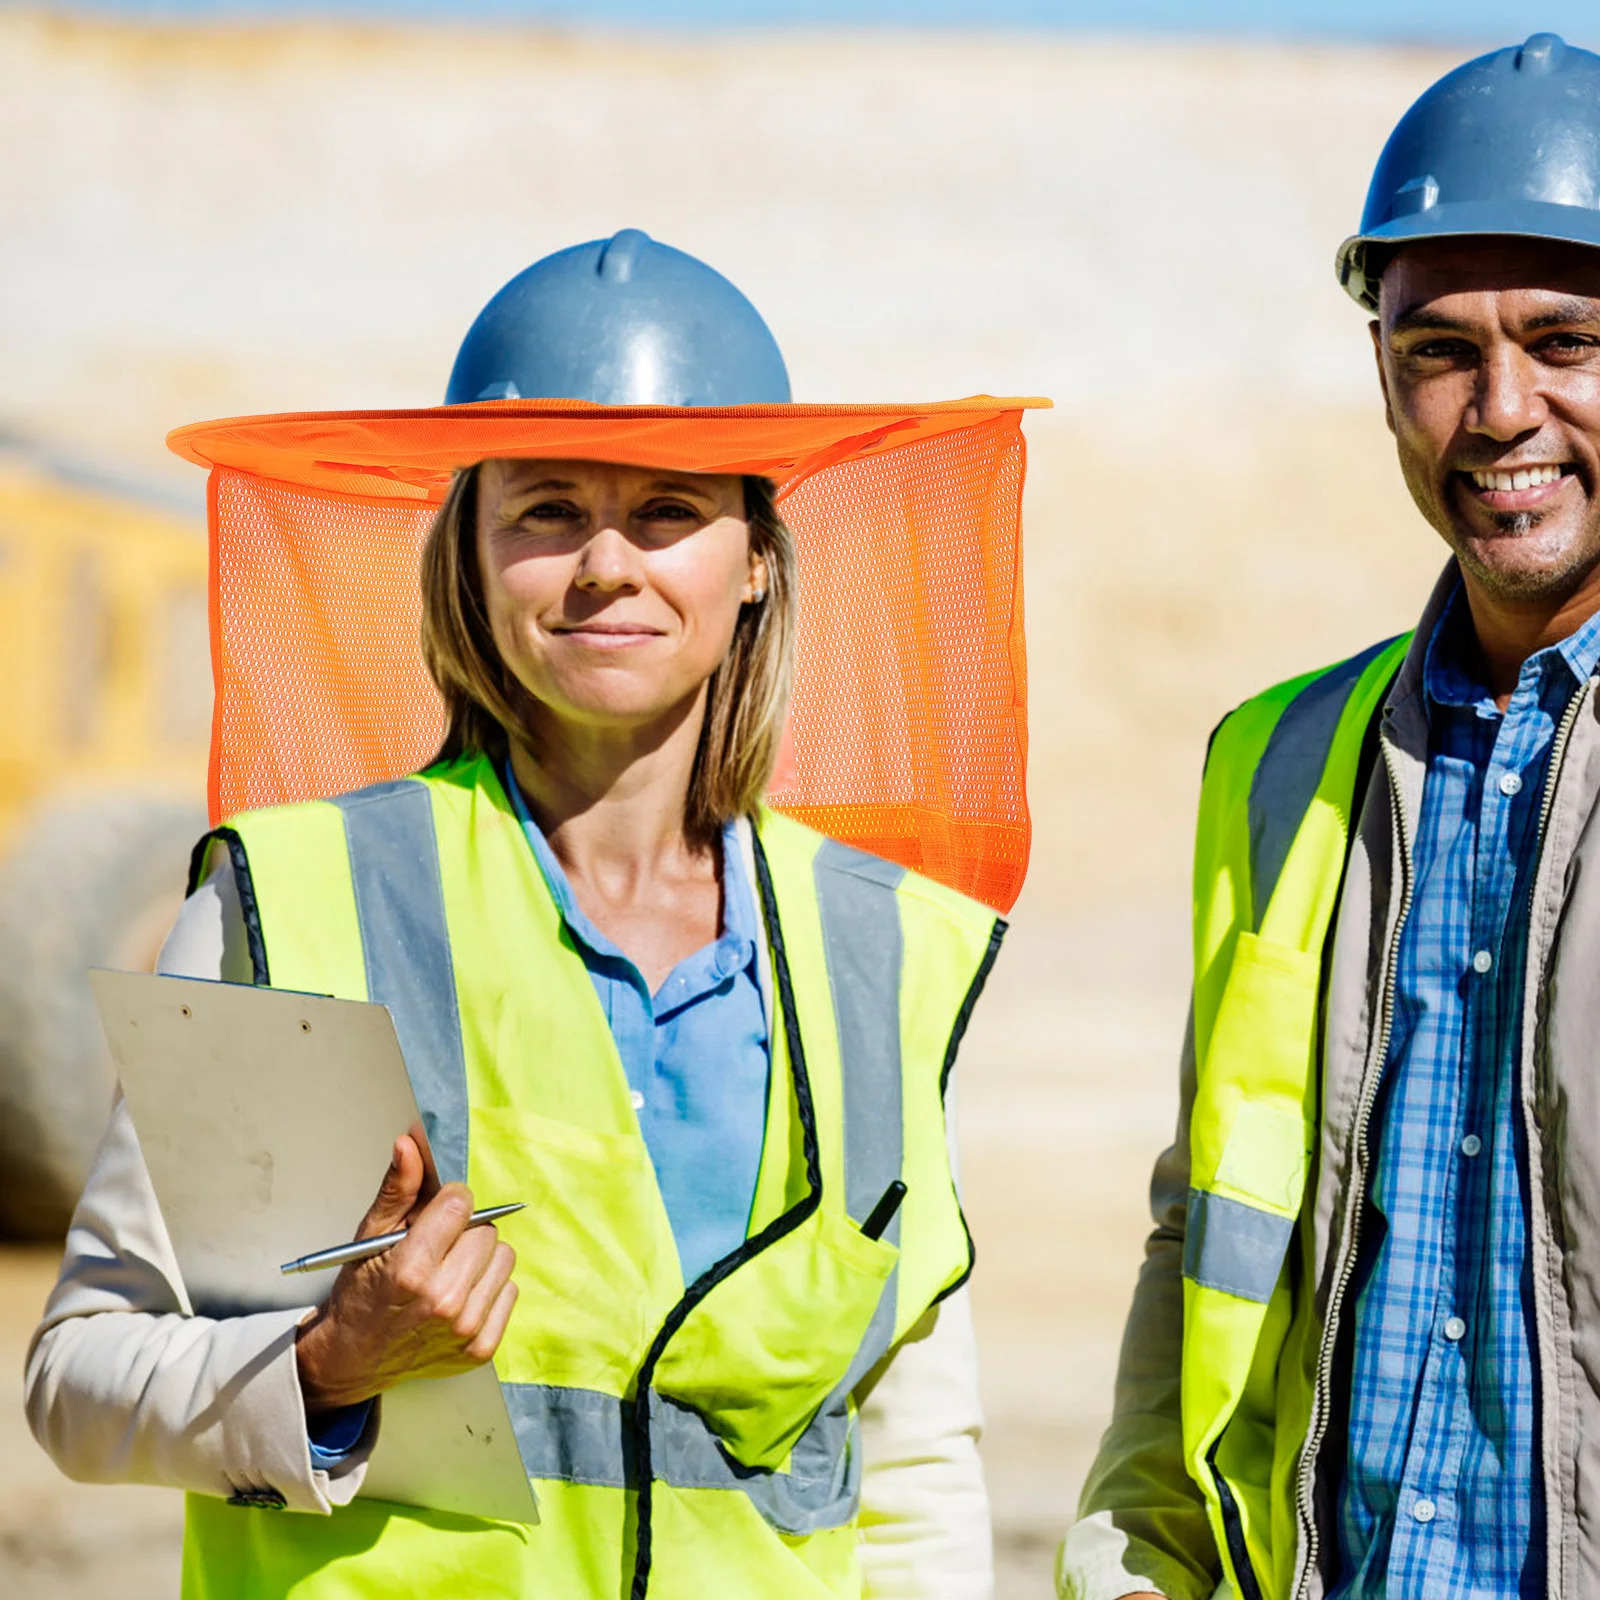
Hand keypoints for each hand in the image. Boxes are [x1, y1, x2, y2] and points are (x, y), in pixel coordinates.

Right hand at [294, 1134, 517, 1414]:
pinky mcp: (481, 1348)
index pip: (461, 1203)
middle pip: (486, 1231)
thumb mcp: (370, 1236)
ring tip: (448, 1273)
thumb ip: (397, 1188)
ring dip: (480, 1259)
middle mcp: (442, 1301)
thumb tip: (411, 1143)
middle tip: (437, 1251)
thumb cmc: (362, 1293)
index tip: (433, 1217)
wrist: (355, 1357)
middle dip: (464, 1232)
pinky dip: (489, 1289)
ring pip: (503, 1258)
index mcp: (411, 1269)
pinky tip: (459, 1297)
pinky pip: (510, 1290)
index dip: (448, 1204)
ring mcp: (464, 1329)